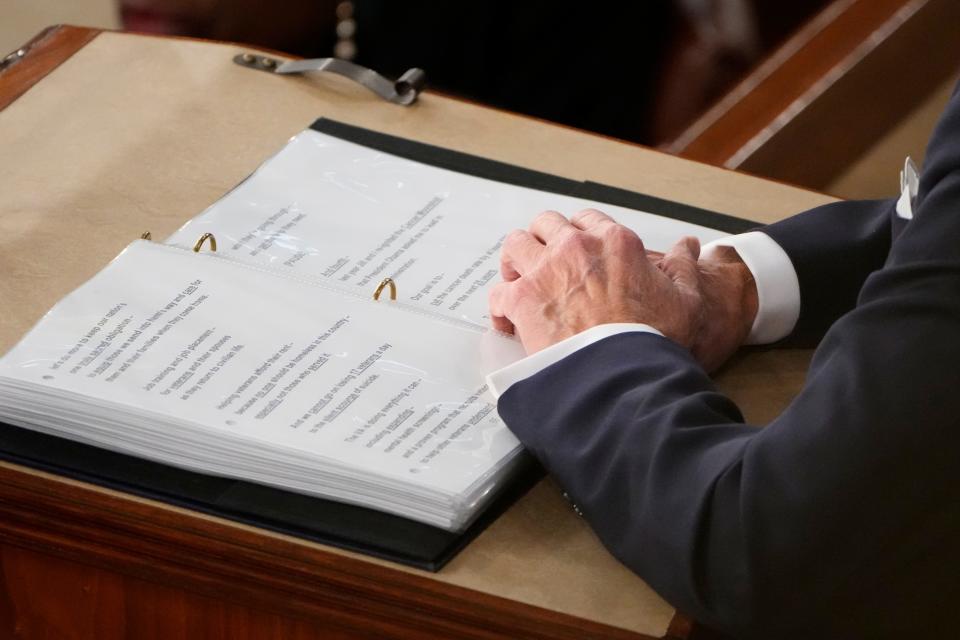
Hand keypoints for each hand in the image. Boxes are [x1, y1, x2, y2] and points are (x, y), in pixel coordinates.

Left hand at [489, 210, 756, 370]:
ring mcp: (545, 272)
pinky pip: (498, 293)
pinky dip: (499, 307)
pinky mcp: (522, 300)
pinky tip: (508, 322)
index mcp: (615, 243)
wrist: (626, 373)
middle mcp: (576, 248)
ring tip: (519, 283)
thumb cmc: (656, 340)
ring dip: (515, 263)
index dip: (579, 234)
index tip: (577, 251)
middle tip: (544, 264)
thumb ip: (685, 268)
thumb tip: (690, 247)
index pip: (587, 220)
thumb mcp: (687, 299)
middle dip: (542, 241)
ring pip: (515, 246)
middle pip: (545, 225)